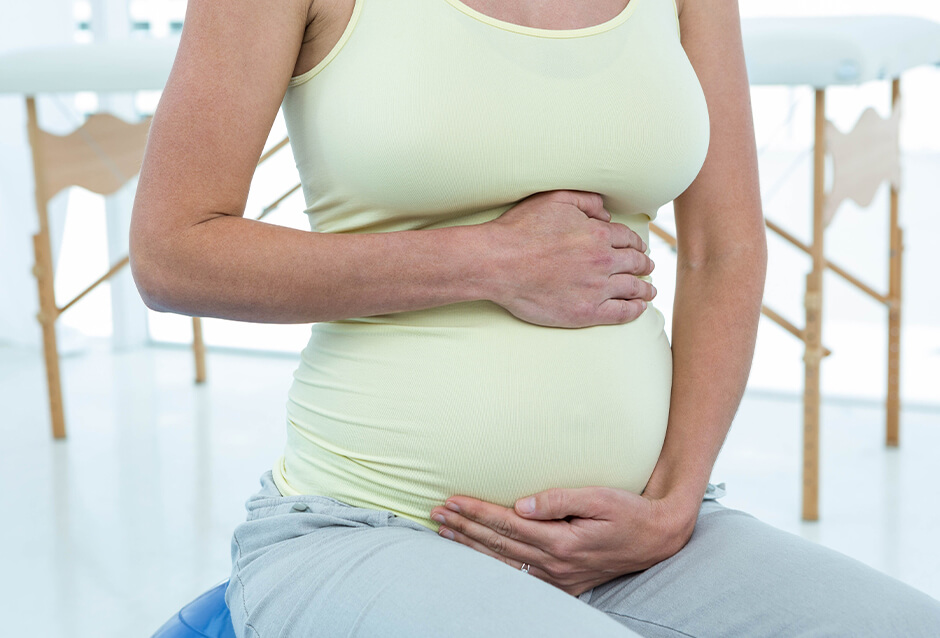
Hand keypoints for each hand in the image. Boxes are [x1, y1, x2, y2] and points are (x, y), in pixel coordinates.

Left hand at [429, 486, 696, 596]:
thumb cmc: (629, 511)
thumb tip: (522, 504)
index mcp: (562, 541)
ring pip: (503, 562)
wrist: (657, 537)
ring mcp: (559, 577)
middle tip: (436, 514)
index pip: (506, 523)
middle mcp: (556, 564)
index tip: (451, 500)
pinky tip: (478, 557)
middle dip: (464, 527)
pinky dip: (493, 565)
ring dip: (471, 547)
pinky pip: (520, 576)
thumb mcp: (599, 497)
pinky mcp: (564, 583)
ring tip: (445, 534)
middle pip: (498, 544)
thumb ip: (559, 500)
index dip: (476, 511)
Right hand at [482, 190, 655, 328]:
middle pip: (635, 263)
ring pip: (632, 288)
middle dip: (645, 264)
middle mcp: (603, 261)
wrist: (498, 263)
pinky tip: (639, 309)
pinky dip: (635, 310)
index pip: (627, 239)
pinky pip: (621, 312)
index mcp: (598, 234)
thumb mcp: (554, 200)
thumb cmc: (520, 230)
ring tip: (649, 291)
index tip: (639, 247)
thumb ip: (585, 201)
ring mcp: (596, 289)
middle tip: (649, 267)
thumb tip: (606, 213)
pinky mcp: (586, 312)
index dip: (636, 243)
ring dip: (645, 289)